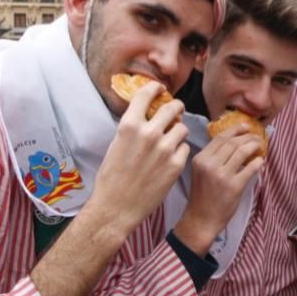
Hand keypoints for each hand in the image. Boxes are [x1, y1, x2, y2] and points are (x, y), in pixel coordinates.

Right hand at [86, 80, 189, 235]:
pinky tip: (170, 159)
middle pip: (173, 107)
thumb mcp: (116, 145)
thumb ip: (133, 128)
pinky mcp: (176, 164)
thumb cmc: (111, 178)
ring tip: (172, 140)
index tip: (159, 88)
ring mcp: (165, 149)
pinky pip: (185, 148)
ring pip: (182, 128)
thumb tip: (146, 115)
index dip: (155, 88)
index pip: (146, 94)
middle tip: (176, 110)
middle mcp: (149, 133)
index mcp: (129, 125)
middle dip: (176, 107)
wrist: (116, 207)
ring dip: (178, 131)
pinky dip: (180, 151)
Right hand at [174, 124, 264, 255]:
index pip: (220, 138)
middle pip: (233, 142)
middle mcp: (210, 165)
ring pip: (242, 152)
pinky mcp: (234, 186)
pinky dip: (257, 162)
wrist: (201, 219)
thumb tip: (233, 141)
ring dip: (254, 146)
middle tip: (256, 137)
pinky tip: (260, 161)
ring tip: (259, 146)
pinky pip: (250, 168)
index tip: (246, 126)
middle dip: (248, 136)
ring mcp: (222, 176)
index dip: (235, 130)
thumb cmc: (202, 195)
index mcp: (200, 159)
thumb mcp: (200, 172)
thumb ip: (212, 157)